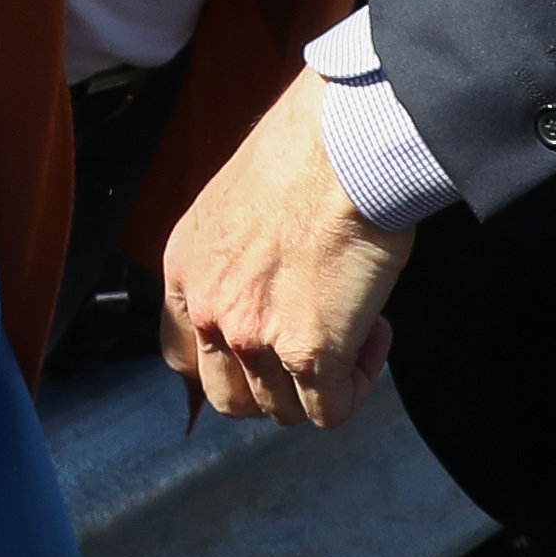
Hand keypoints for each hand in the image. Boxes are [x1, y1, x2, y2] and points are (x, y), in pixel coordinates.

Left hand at [160, 69, 414, 429]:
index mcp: (185, 270)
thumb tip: (268, 293)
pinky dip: (356, 385)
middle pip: (228, 399)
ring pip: (281, 410)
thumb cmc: (306, 155)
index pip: (181, 356)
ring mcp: (252, 337)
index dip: (226, 364)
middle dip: (272, 385)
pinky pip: (328, 412)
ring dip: (319, 382)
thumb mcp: (236, 209)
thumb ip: (236, 262)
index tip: (265, 349)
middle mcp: (208, 309)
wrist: (342, 144)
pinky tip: (374, 334)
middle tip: (314, 342)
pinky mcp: (307, 352)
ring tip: (353, 324)